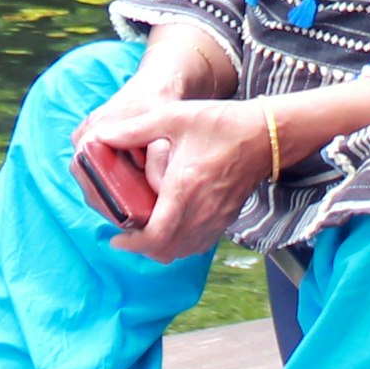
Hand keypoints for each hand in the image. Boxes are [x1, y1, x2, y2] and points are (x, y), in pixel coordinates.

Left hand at [74, 95, 270, 261]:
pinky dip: (181, 243)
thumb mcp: (174, 117)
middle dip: (142, 247)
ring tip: (147, 230)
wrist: (266, 135)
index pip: (155, 236)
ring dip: (161, 247)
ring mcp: (216, 218)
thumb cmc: (221, 123)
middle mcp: (201, 211)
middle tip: (127, 233)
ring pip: (183, 251)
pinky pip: (199, 244)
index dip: (132, 244)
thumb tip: (102, 136)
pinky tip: (173, 225)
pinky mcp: (226, 219)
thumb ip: (135, 129)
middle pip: (166, 251)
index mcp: (184, 189)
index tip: (116, 239)